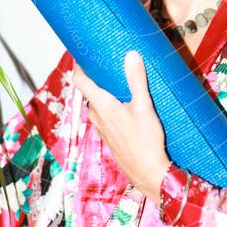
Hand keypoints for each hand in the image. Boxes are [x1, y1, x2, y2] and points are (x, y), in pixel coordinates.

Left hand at [73, 50, 170, 204]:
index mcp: (101, 105)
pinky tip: (126, 103)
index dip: (78, 65)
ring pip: (98, 103)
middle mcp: (96, 115)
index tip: (84, 53)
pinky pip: (104, 114)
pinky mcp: (109, 135)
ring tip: (120, 80)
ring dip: (105, 91)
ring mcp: (101, 127)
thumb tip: (131, 55)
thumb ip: (137, 80)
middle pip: (89, 90)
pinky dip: (110, 104)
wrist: (147, 173)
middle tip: (109, 61)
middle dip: (97, 76)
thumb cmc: (145, 141)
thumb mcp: (144, 107)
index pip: (79, 80)